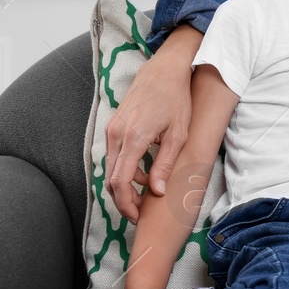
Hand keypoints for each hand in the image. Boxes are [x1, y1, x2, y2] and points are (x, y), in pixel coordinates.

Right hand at [105, 32, 197, 220]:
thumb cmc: (176, 100)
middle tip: (140, 211)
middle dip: (123, 199)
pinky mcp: (113, 127)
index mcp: (133, 138)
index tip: (136, 216)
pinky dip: (124, 169)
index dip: (125, 203)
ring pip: (110, 168)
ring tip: (145, 192)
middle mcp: (116, 135)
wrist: (163, 71)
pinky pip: (113, 156)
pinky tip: (142, 173)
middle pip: (110, 179)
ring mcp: (111, 130)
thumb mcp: (178, 134)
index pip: (119, 181)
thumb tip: (156, 191)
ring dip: (124, 185)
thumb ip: (165, 164)